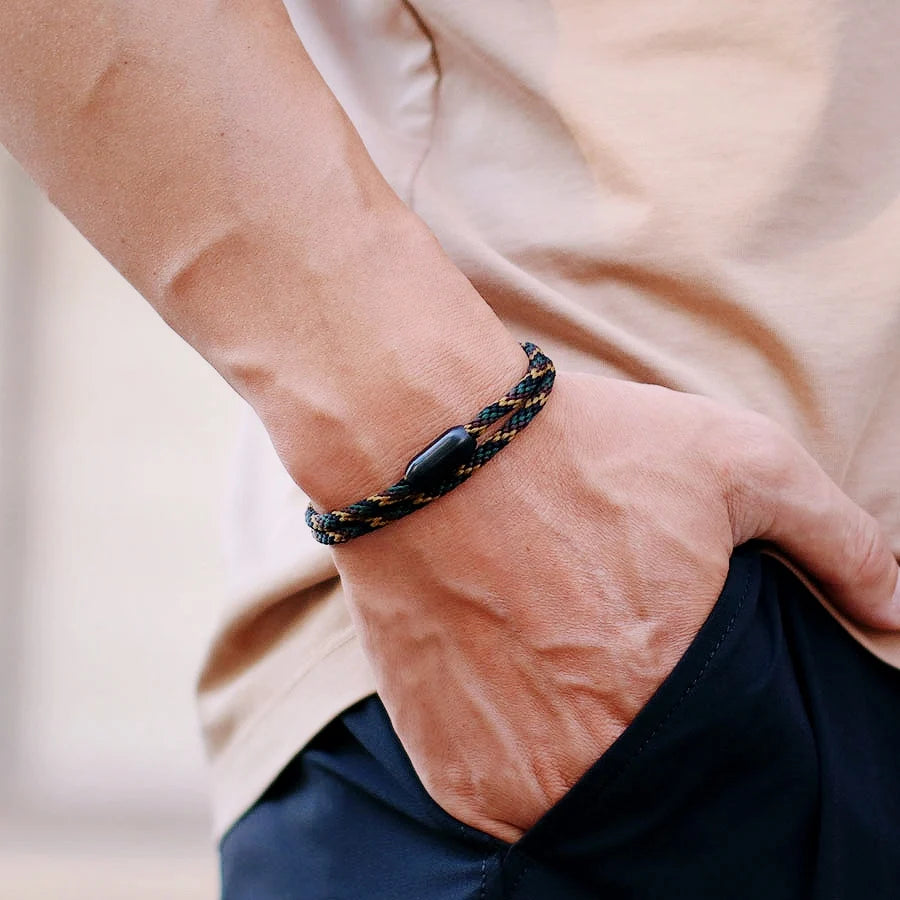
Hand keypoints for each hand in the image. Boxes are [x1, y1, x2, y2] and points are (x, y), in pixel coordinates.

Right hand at [332, 372, 899, 841]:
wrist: (424, 442)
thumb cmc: (580, 448)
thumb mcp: (735, 459)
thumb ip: (834, 538)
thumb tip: (894, 608)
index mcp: (667, 690)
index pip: (722, 767)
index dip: (705, 724)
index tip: (677, 683)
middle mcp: (586, 752)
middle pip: (644, 789)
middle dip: (638, 736)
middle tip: (608, 668)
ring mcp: (506, 769)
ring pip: (570, 806)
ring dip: (576, 758)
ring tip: (558, 677)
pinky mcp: (442, 764)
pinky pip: (498, 803)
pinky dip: (515, 763)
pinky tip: (512, 691)